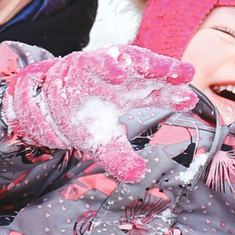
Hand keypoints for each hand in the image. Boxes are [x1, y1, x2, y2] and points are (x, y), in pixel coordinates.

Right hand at [3, 44, 196, 182]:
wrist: (43, 109)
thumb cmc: (80, 120)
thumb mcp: (102, 144)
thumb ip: (120, 158)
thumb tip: (138, 175)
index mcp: (129, 92)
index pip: (156, 90)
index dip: (173, 94)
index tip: (190, 100)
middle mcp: (119, 76)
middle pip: (147, 69)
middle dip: (166, 70)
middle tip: (186, 74)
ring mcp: (99, 68)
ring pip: (125, 58)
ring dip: (141, 62)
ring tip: (160, 68)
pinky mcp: (78, 66)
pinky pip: (92, 62)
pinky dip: (105, 65)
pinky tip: (117, 73)